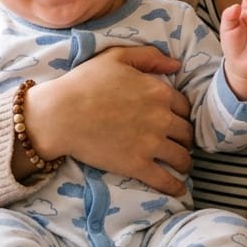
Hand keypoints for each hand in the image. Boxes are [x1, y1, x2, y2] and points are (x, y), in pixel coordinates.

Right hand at [23, 45, 193, 195]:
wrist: (60, 114)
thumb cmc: (84, 83)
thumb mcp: (116, 57)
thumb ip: (149, 56)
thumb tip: (176, 65)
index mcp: (158, 91)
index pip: (184, 107)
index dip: (181, 114)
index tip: (176, 121)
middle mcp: (161, 118)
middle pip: (186, 133)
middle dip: (184, 139)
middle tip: (179, 143)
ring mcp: (150, 143)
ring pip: (181, 157)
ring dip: (184, 162)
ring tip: (181, 166)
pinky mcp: (137, 165)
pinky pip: (165, 180)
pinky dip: (175, 187)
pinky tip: (179, 190)